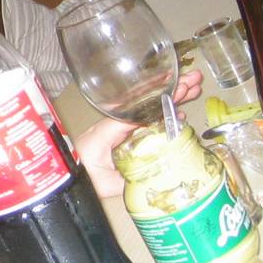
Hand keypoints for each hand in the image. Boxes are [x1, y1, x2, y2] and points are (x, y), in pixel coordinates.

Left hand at [76, 69, 203, 197]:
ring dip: (170, 100)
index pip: (137, 111)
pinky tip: (180, 114)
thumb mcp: (106, 182)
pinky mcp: (122, 137)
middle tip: (194, 81)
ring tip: (194, 88)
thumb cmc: (83, 179)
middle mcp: (114, 125)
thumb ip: (129, 178)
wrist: (68, 180)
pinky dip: (163, 117)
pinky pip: (146, 123)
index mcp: (107, 131)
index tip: (179, 88)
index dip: (160, 100)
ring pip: (148, 110)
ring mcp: (119, 130)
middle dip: (171, 92)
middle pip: (146, 104)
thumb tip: (156, 173)